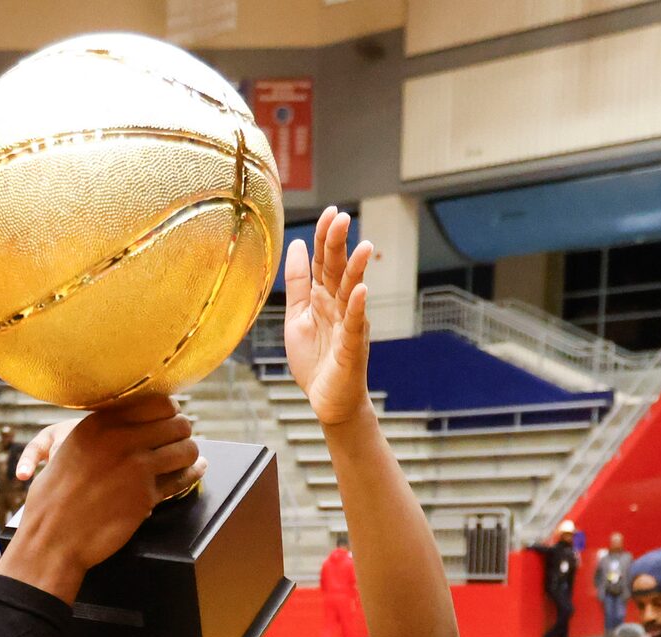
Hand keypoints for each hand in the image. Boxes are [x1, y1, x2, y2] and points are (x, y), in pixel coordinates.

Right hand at [0, 397, 196, 601]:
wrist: (52, 535)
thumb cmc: (56, 496)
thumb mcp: (71, 448)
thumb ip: (102, 432)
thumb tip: (133, 424)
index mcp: (101, 423)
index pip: (156, 402)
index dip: (169, 411)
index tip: (168, 419)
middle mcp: (121, 440)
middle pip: (176, 423)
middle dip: (182, 432)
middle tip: (179, 439)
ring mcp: (137, 468)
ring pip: (186, 449)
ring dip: (189, 453)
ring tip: (185, 457)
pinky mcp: (146, 496)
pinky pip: (183, 480)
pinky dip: (194, 474)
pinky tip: (198, 470)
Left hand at [282, 205, 374, 427]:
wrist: (327, 400)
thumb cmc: (315, 360)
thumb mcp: (297, 316)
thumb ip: (297, 283)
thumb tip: (299, 244)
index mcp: (322, 297)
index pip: (324, 261)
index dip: (325, 237)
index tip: (330, 211)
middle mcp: (338, 306)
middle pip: (337, 270)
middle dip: (339, 244)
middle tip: (342, 217)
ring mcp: (347, 325)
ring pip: (351, 292)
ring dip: (356, 270)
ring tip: (363, 247)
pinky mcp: (351, 347)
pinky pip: (354, 324)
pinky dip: (356, 307)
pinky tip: (360, 290)